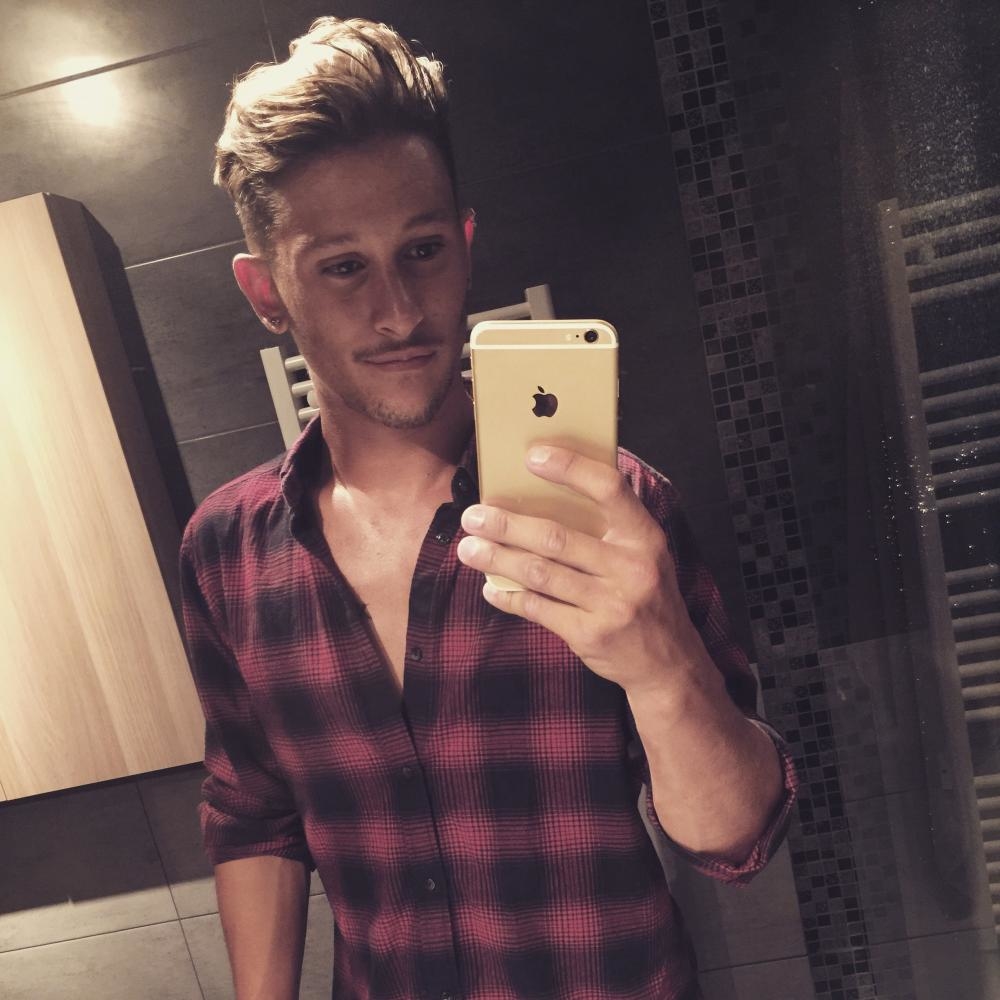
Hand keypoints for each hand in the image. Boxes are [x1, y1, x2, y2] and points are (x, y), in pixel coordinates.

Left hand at [456, 445, 708, 694]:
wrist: (668, 663)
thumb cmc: (646, 596)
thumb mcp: (643, 555)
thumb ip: (607, 529)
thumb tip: (540, 499)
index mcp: (644, 537)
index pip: (609, 488)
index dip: (570, 468)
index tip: (532, 456)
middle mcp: (630, 567)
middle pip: (556, 537)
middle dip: (507, 525)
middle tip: (474, 515)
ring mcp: (611, 603)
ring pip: (540, 573)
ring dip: (497, 559)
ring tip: (469, 548)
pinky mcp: (591, 634)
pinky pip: (539, 609)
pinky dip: (509, 596)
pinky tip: (490, 587)